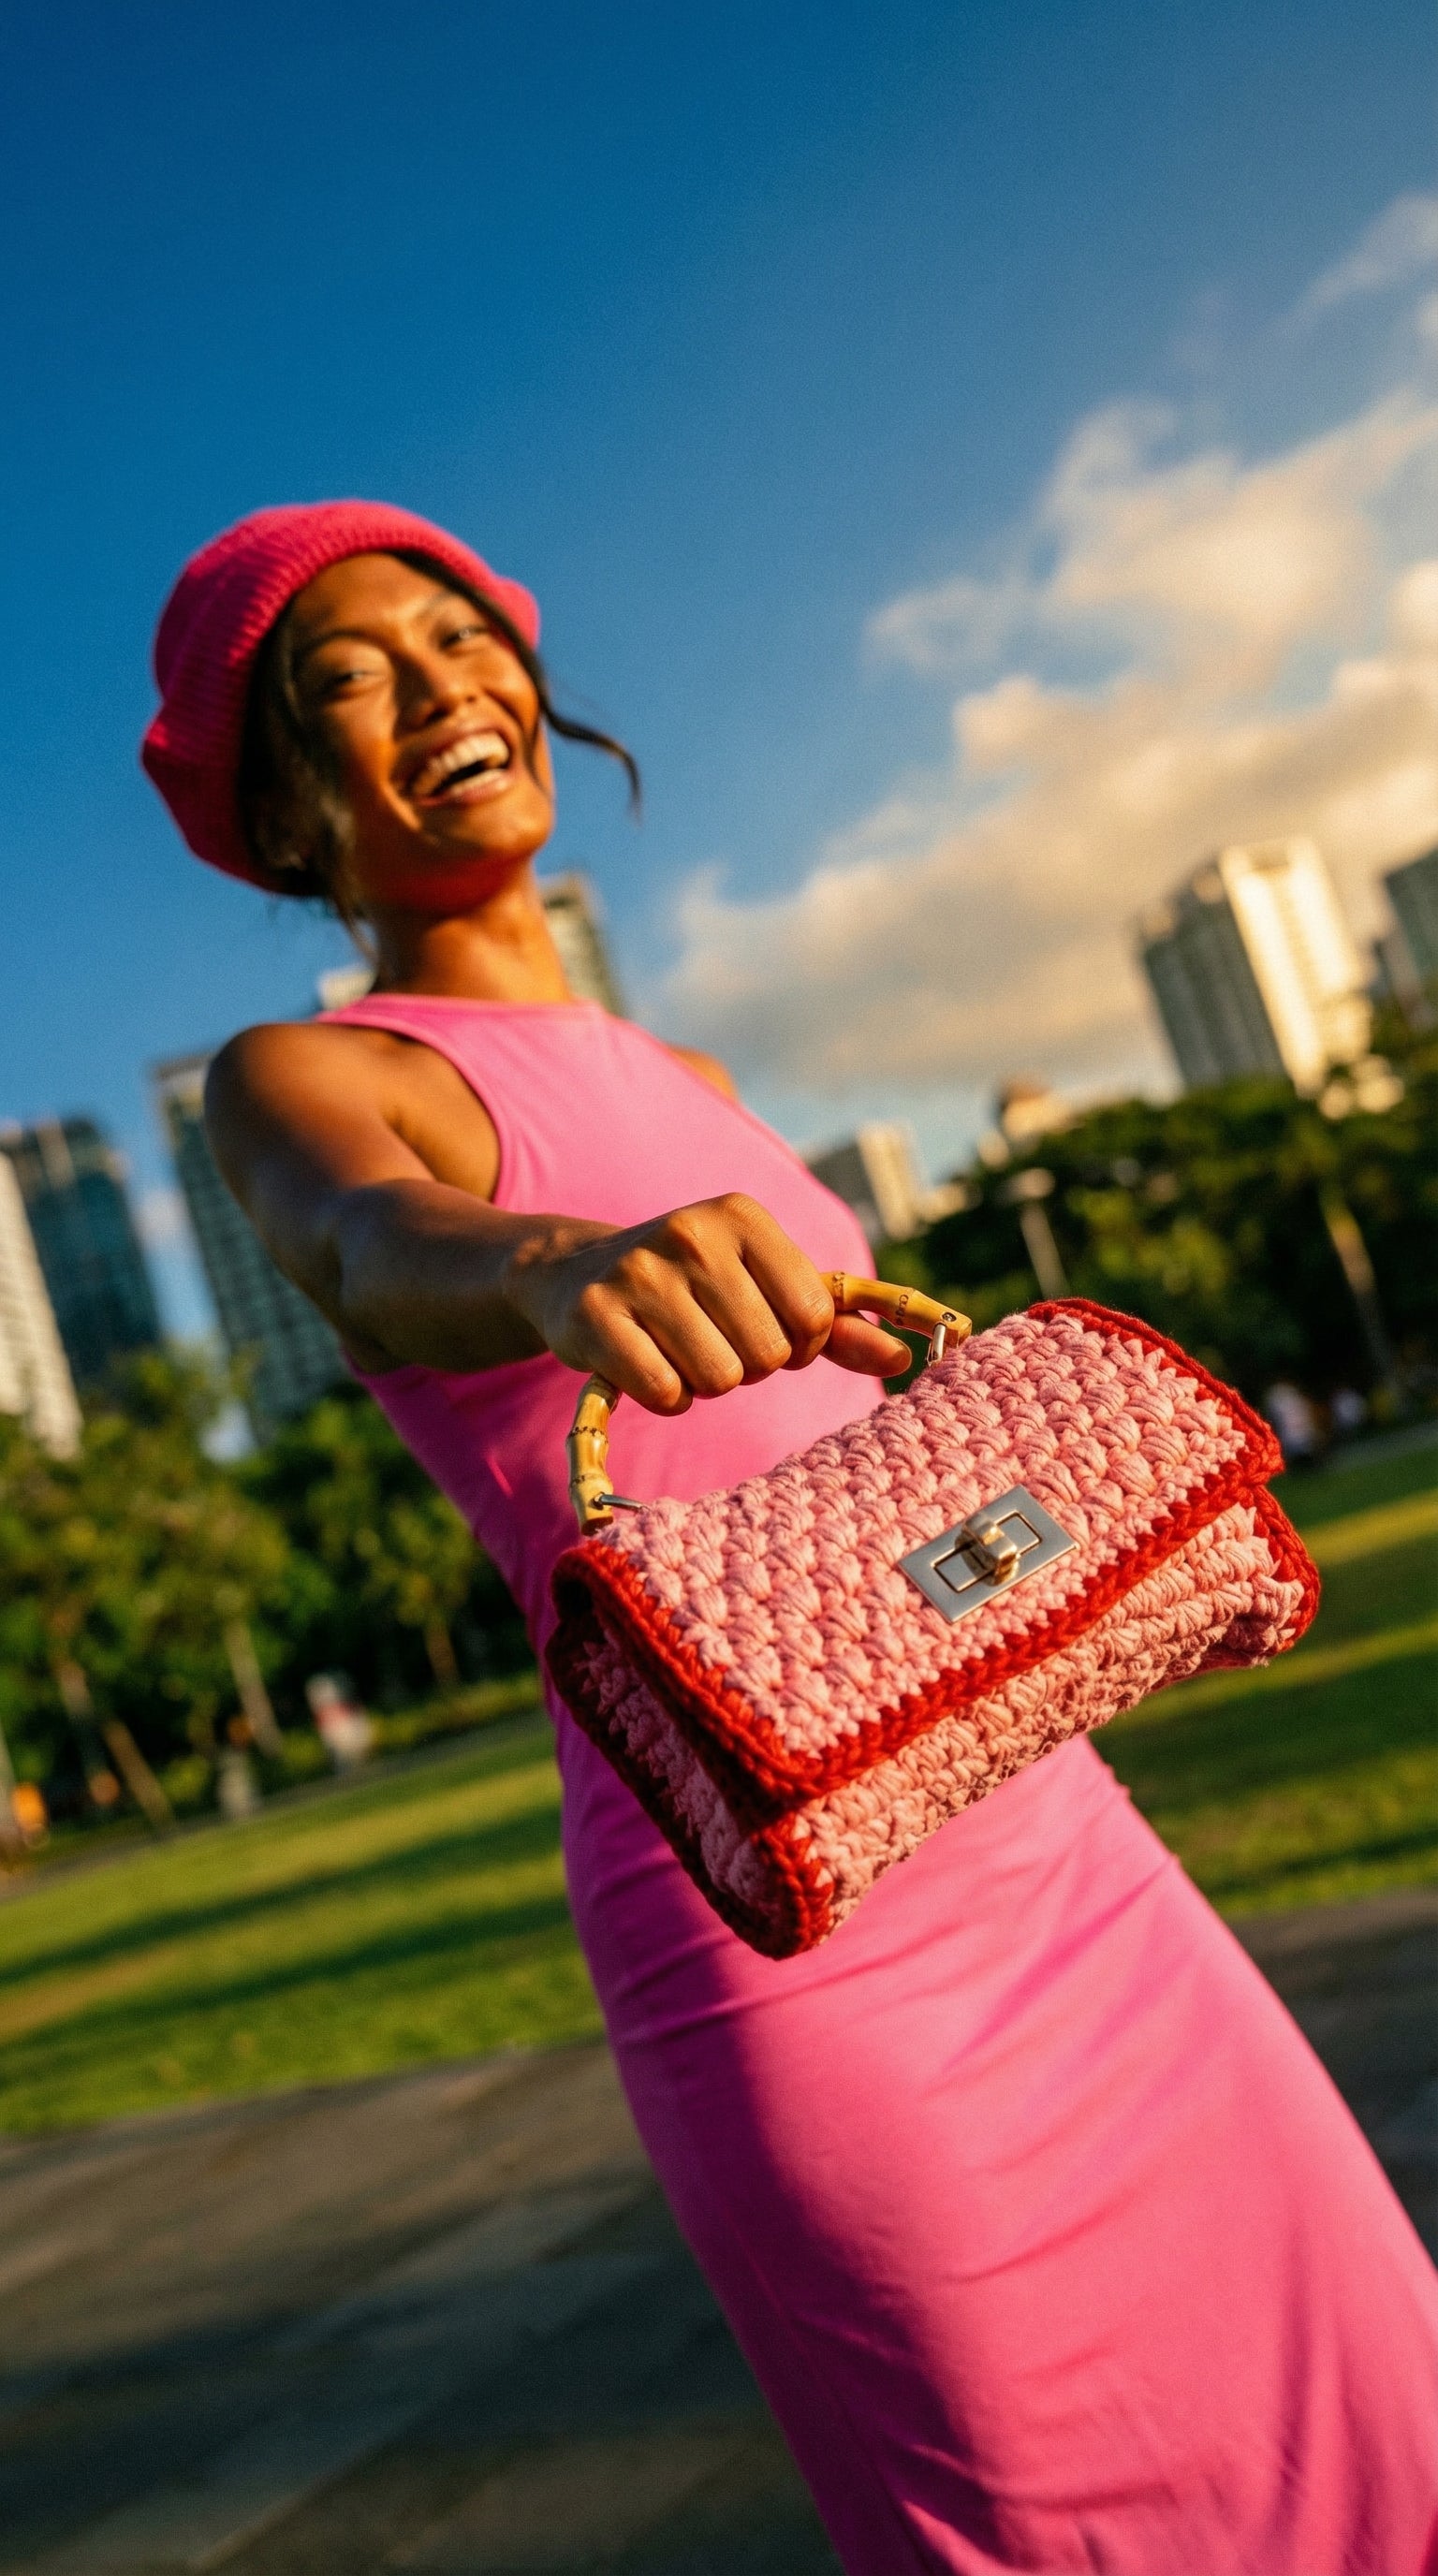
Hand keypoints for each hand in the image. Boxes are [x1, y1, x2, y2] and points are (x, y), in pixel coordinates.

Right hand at [505, 1193, 909, 1413]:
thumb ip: (836, 1322)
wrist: (576, 1272)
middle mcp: (692, 1233)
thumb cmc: (694, 1286)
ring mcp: (640, 1273)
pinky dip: (666, 1396)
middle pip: (769, 1355)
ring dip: (706, 1383)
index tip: (766, 1329)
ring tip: (678, 1347)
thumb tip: (901, 1357)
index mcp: (743, 1216)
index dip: (799, 1344)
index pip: (815, 1316)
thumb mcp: (764, 1284)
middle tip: (712, 1339)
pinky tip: (646, 1364)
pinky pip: (667, 1393)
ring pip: (720, 1379)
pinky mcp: (597, 1317)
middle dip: (749, 1365)